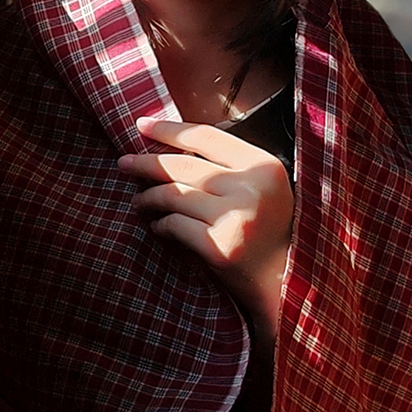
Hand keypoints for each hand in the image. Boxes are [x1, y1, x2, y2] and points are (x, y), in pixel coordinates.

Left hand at [117, 116, 292, 342]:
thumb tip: (169, 145)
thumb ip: (229, 166)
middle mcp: (250, 187)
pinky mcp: (220, 248)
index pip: (205, 135)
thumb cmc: (271, 233)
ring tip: (139, 201)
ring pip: (173, 194)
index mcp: (263, 166)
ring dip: (148, 197)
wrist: (288, 286)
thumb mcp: (264, 189)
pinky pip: (174, 225)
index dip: (168, 129)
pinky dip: (161, 225)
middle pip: (182, 164)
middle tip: (123, 163)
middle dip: (146, 163)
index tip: (141, 124)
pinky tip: (157, 226)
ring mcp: (235, 218)